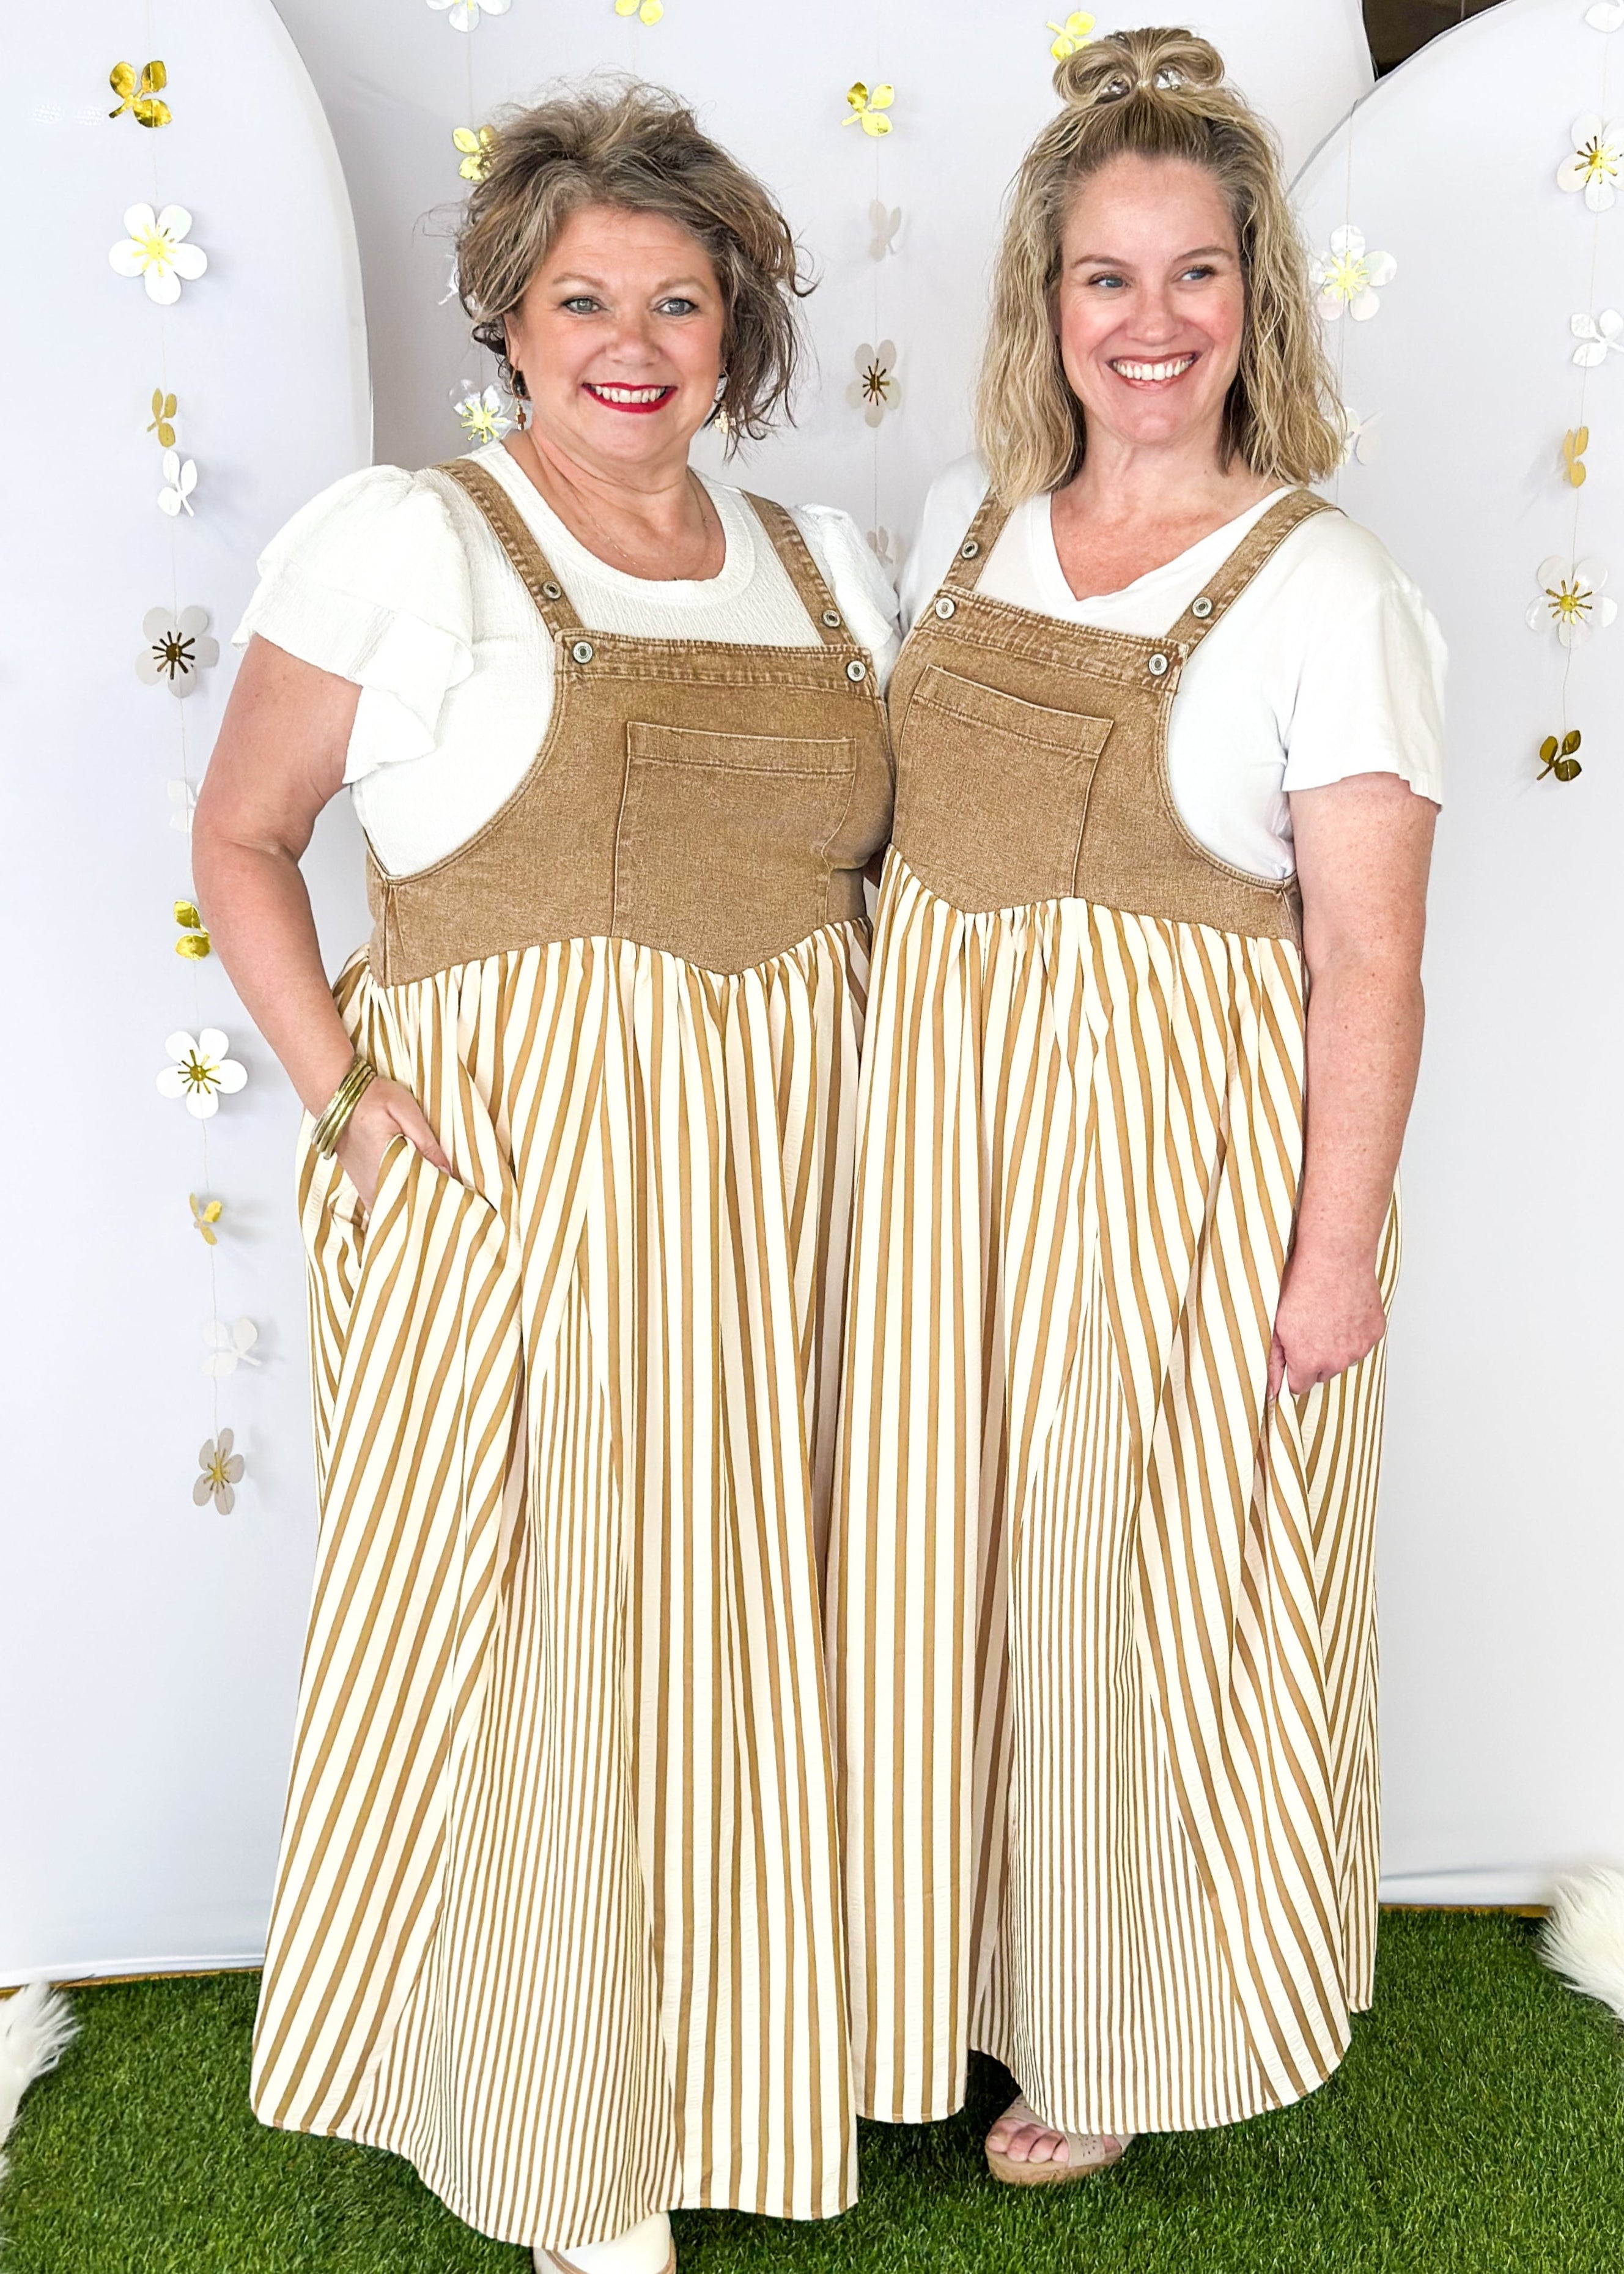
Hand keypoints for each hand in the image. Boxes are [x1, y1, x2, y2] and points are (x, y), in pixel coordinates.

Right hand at [333, 1077, 452, 1208]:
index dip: (439, 1199)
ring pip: (393, 1212)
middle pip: (406, 1209)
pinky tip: (412, 1204)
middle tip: (449, 1203)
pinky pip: (381, 1207)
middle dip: (428, 1208)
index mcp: (386, 1163)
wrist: (334, 1096)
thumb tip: (447, 1171)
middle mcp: (372, 1182)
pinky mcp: (360, 1187)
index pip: (419, 1193)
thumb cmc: (371, 1098)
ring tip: (435, 1203)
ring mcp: (364, 1188)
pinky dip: (397, 1208)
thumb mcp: (404, 1109)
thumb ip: (425, 1141)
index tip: (457, 1200)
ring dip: (413, 1209)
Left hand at [1267, 1246, 1386, 1398]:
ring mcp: (1359, 1347)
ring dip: (1338, 1346)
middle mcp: (1337, 1360)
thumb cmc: (1303, 1285)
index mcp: (1309, 1361)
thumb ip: (1274, 1361)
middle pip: (1323, 1373)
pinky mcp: (1375, 1333)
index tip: (1294, 1355)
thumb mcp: (1277, 1324)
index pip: (1299, 1386)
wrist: (1335, 1259)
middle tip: (1311, 1329)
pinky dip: (1355, 1332)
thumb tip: (1272, 1389)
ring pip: (1345, 1358)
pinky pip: (1363, 1342)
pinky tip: (1345, 1311)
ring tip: (1329, 1316)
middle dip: (1316, 1358)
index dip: (1294, 1369)